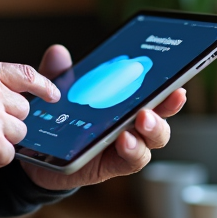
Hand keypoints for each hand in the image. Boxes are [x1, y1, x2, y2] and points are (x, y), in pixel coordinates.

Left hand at [20, 44, 186, 190]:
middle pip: (160, 118)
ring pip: (151, 142)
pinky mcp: (111, 166)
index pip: (153, 95)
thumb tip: (58, 51)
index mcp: (124, 105)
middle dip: (165, 108)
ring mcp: (123, 147)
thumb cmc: (58, 122)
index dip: (169, 90)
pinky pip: (130, 161)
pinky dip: (132, 150)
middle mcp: (130, 126)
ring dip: (152, 130)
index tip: (178, 84)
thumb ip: (59, 74)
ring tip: (143, 119)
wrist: (38, 157)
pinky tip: (124, 140)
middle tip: (157, 98)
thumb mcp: (56, 94)